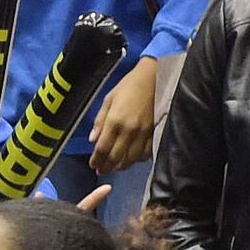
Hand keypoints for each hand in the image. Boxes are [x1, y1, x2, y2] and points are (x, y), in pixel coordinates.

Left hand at [87, 53, 161, 174]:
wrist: (154, 78)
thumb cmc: (128, 86)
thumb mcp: (108, 100)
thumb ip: (100, 121)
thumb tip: (93, 139)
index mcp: (115, 121)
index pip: (102, 148)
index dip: (97, 160)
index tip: (93, 165)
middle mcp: (129, 130)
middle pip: (116, 156)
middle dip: (107, 166)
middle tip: (102, 171)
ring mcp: (144, 132)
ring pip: (132, 158)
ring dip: (122, 165)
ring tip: (115, 167)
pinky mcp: (155, 132)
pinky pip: (147, 152)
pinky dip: (138, 159)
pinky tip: (132, 159)